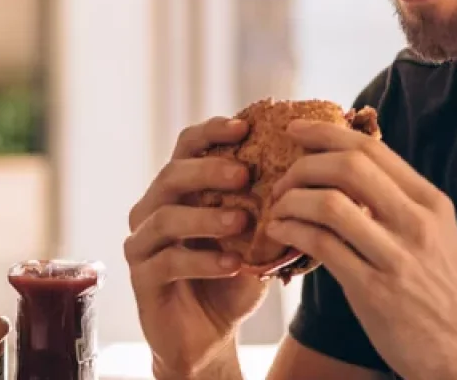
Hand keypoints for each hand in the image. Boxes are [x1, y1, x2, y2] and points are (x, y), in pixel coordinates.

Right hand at [126, 116, 267, 378]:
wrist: (212, 330)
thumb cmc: (235, 272)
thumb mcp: (258, 231)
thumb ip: (272, 199)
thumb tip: (315, 163)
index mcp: (182, 186)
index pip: (189, 144)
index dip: (213, 131)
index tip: (245, 127)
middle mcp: (155, 206)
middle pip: (173, 174)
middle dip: (209, 170)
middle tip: (244, 174)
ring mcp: (143, 241)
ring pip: (166, 216)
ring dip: (207, 216)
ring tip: (242, 222)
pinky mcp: (142, 277)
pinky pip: (167, 261)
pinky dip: (202, 260)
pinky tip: (232, 263)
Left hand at [265, 120, 456, 379]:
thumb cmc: (442, 290)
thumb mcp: (435, 234)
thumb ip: (400, 202)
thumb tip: (353, 168)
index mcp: (430, 201)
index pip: (373, 149)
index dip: (327, 132)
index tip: (296, 129)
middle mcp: (417, 222)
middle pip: (349, 166)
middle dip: (305, 164)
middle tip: (283, 178)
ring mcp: (396, 256)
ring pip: (330, 204)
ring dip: (292, 200)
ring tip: (277, 209)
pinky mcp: (374, 290)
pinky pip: (322, 246)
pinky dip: (293, 232)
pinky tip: (281, 234)